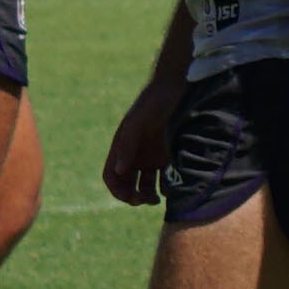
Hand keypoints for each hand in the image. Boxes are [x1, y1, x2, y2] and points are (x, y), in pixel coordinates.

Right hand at [102, 81, 182, 205]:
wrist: (177, 88)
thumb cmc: (154, 102)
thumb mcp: (139, 121)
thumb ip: (128, 144)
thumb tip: (119, 170)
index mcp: (121, 148)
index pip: (111, 176)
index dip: (117, 190)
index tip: (129, 198)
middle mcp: (134, 155)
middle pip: (127, 184)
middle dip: (133, 197)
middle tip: (145, 200)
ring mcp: (152, 157)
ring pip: (146, 185)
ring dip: (149, 196)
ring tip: (158, 199)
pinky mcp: (169, 156)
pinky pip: (165, 178)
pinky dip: (168, 187)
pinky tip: (175, 189)